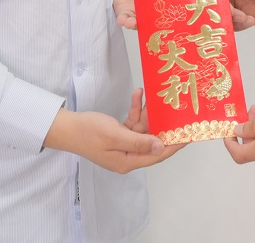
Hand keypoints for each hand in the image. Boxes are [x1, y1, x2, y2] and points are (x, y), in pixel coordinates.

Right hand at [44, 97, 181, 172]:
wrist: (66, 127)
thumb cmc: (87, 132)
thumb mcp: (115, 136)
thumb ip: (139, 142)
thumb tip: (160, 146)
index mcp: (127, 161)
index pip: (157, 154)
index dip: (174, 144)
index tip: (188, 134)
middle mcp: (127, 155)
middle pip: (152, 140)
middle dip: (161, 123)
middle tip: (174, 109)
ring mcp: (122, 145)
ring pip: (143, 128)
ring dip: (146, 112)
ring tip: (152, 96)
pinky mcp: (117, 135)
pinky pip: (132, 122)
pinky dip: (135, 109)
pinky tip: (137, 94)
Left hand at [113, 0, 171, 29]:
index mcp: (160, 1)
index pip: (167, 10)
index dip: (168, 14)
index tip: (169, 17)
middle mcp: (150, 11)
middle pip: (152, 21)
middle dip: (150, 24)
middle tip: (151, 24)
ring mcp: (137, 14)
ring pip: (136, 23)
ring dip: (133, 24)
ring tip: (131, 23)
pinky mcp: (124, 14)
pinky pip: (124, 19)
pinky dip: (123, 21)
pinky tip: (122, 20)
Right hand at [214, 0, 254, 30]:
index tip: (217, 2)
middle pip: (214, 3)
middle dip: (226, 11)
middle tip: (238, 14)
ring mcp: (229, 5)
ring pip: (220, 16)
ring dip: (234, 19)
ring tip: (247, 17)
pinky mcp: (233, 18)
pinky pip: (229, 25)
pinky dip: (239, 25)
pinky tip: (250, 20)